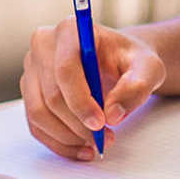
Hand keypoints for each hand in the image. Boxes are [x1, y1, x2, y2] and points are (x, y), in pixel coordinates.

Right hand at [20, 17, 165, 159]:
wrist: (120, 61)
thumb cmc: (131, 60)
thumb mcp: (148, 68)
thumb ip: (137, 87)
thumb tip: (112, 114)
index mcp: (70, 30)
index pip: (65, 69)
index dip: (80, 101)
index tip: (101, 124)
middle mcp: (44, 45)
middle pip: (51, 95)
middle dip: (79, 125)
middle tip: (105, 139)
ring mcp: (32, 68)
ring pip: (39, 113)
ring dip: (68, 137)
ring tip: (96, 144)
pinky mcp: (30, 90)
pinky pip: (36, 124)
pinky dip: (58, 142)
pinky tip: (82, 148)